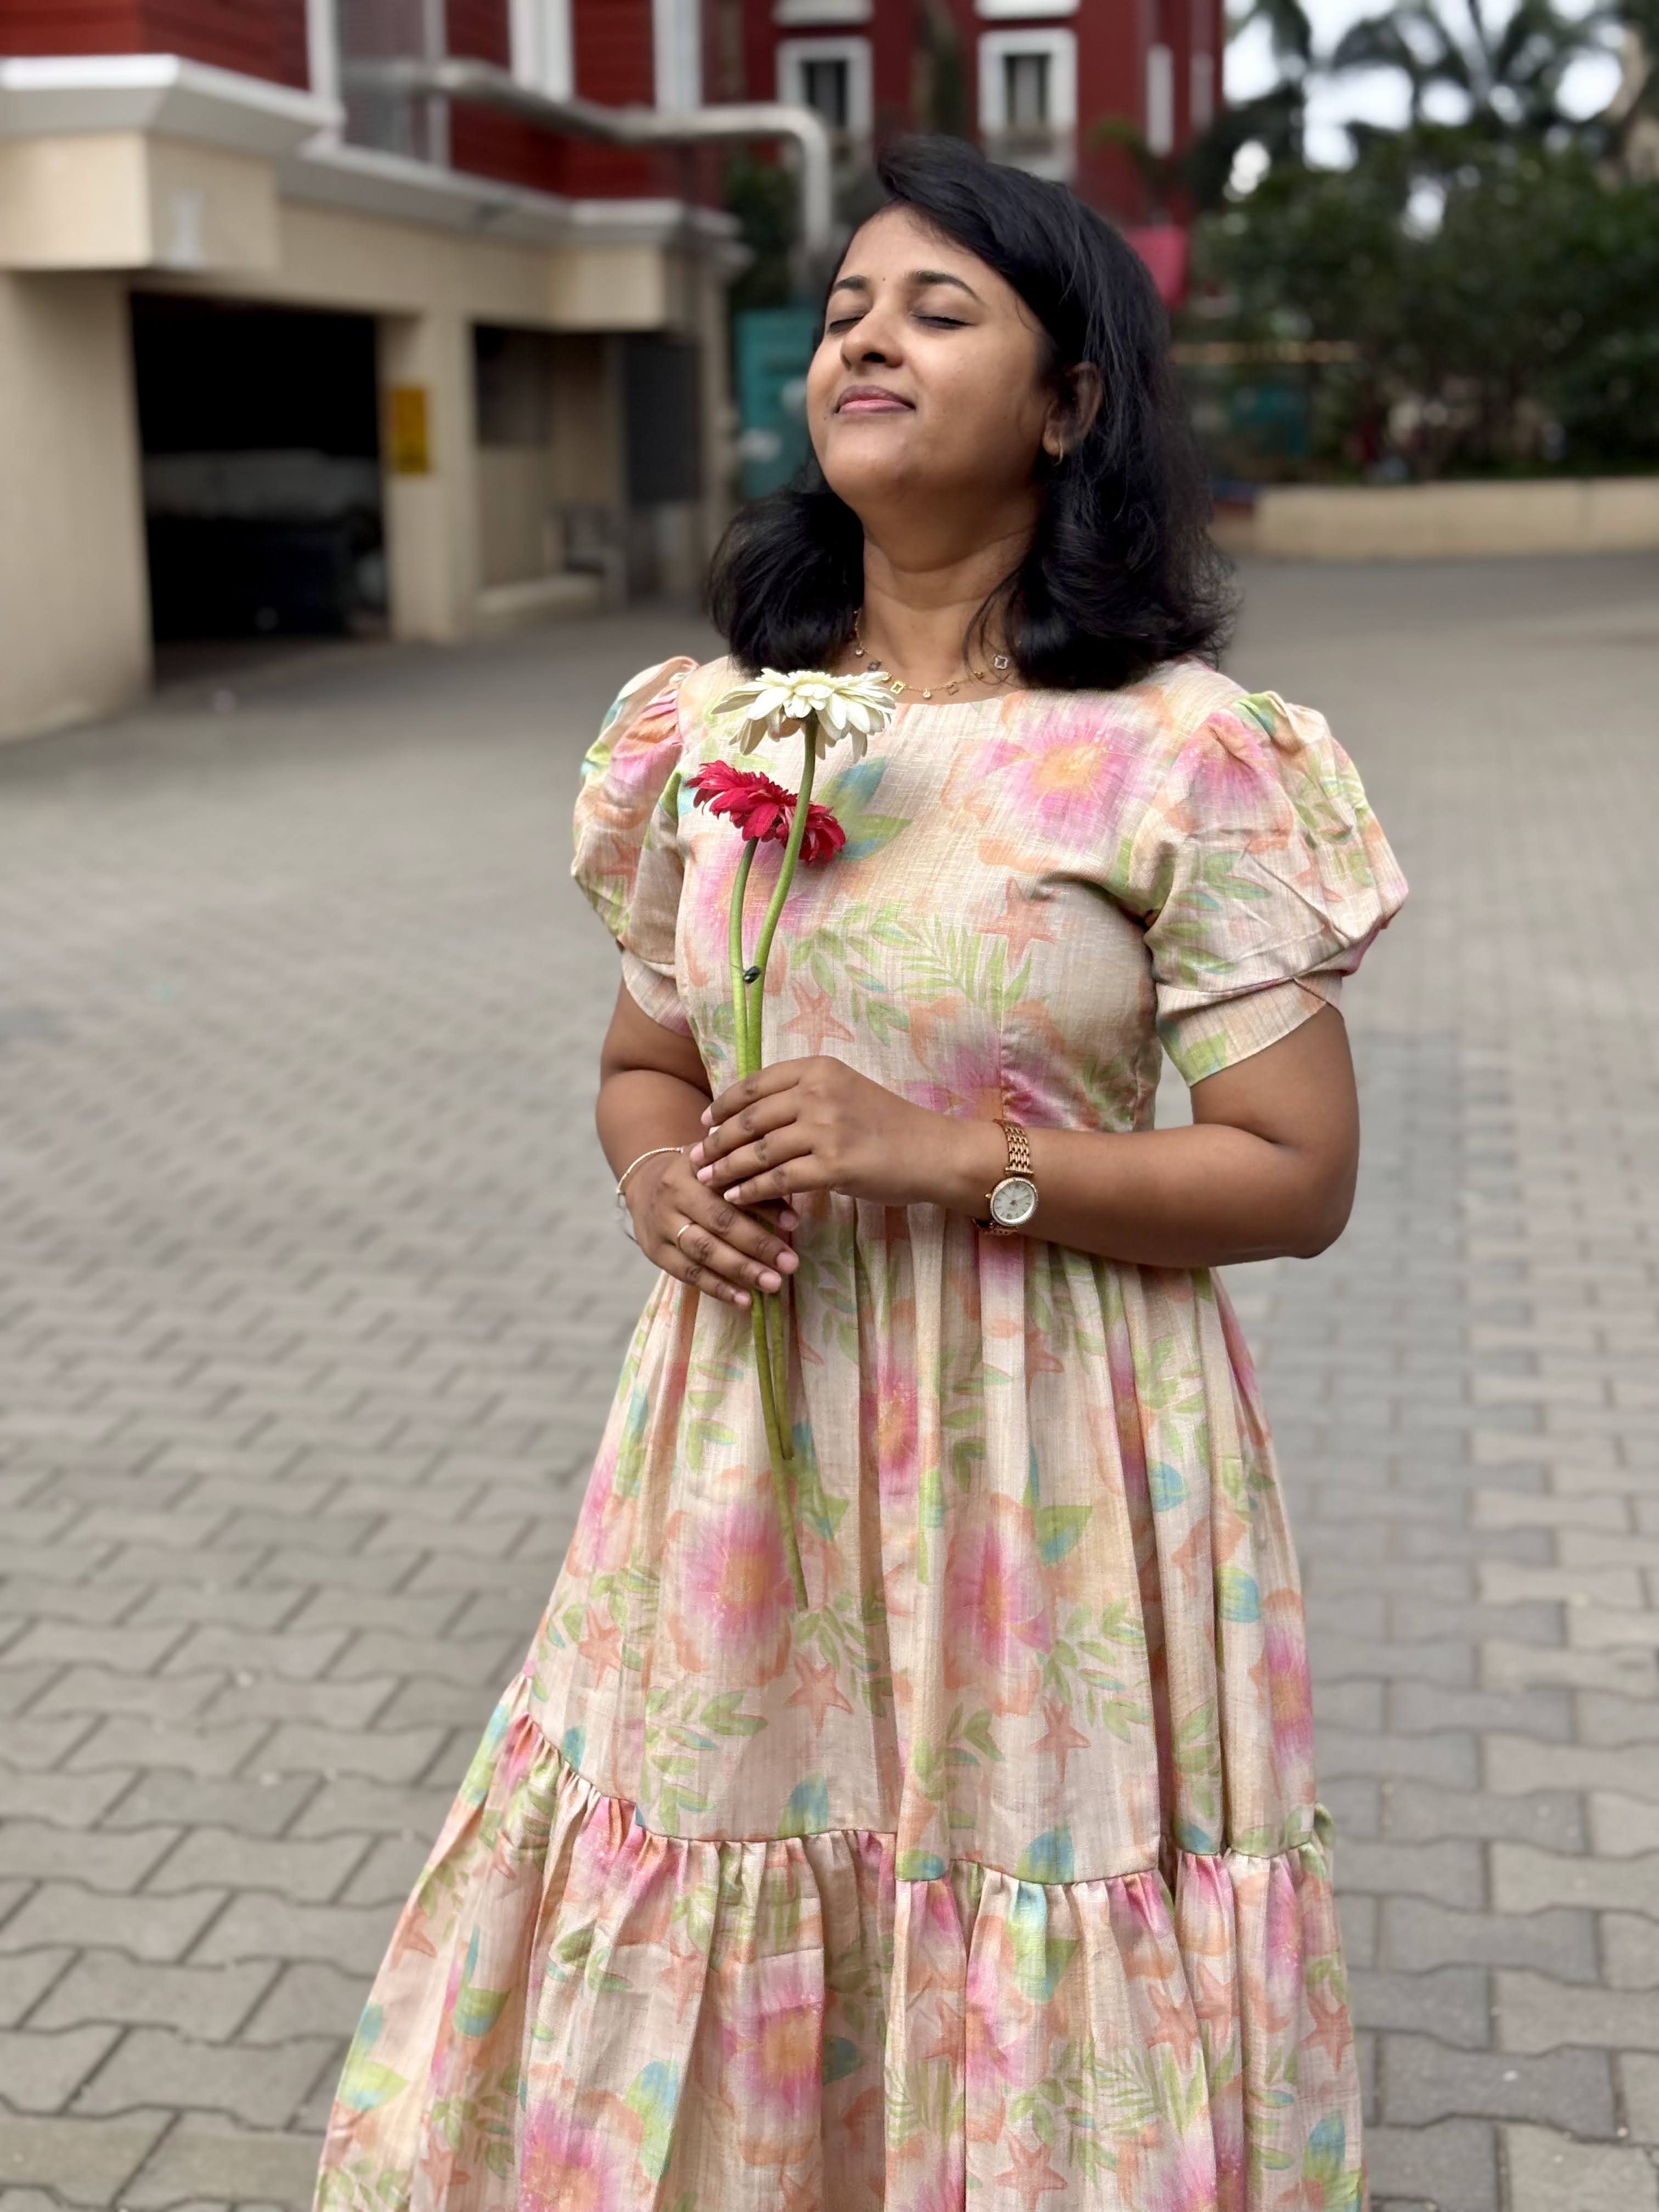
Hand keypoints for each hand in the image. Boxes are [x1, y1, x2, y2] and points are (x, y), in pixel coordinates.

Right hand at [627, 1150, 799, 1309]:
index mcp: (693, 1171)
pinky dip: (717, 1288)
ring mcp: (661, 1227)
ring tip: (772, 1285)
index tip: (794, 1224)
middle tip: (790, 1264)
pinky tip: (743, 1300)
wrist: (646, 1181)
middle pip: (717, 1226)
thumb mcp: (722, 1167)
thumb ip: (752, 1185)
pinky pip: (688, 1274)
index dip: (764, 1209)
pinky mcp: (656, 1253)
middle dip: (757, 1246)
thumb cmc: (699, 1174)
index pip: (732, 1191)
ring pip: (702, 1253)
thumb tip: (792, 1219)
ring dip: (740, 1271)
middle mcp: (673, 1198)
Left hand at [691, 1058, 945, 1208]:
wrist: (933, 1151)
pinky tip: (736, 1198)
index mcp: (819, 1069)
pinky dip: (752, 1190)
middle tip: (695, 1158)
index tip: (704, 1122)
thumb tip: (753, 1112)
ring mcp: (826, 1129)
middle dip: (716, 1141)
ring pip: (758, 1151)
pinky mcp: (834, 1165)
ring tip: (707, 1181)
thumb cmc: (888, 1125)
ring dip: (726, 1169)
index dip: (723, 1105)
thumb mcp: (845, 1092)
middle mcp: (819, 1093)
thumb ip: (804, 1094)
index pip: (754, 1085)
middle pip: (749, 1119)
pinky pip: (778, 1180)